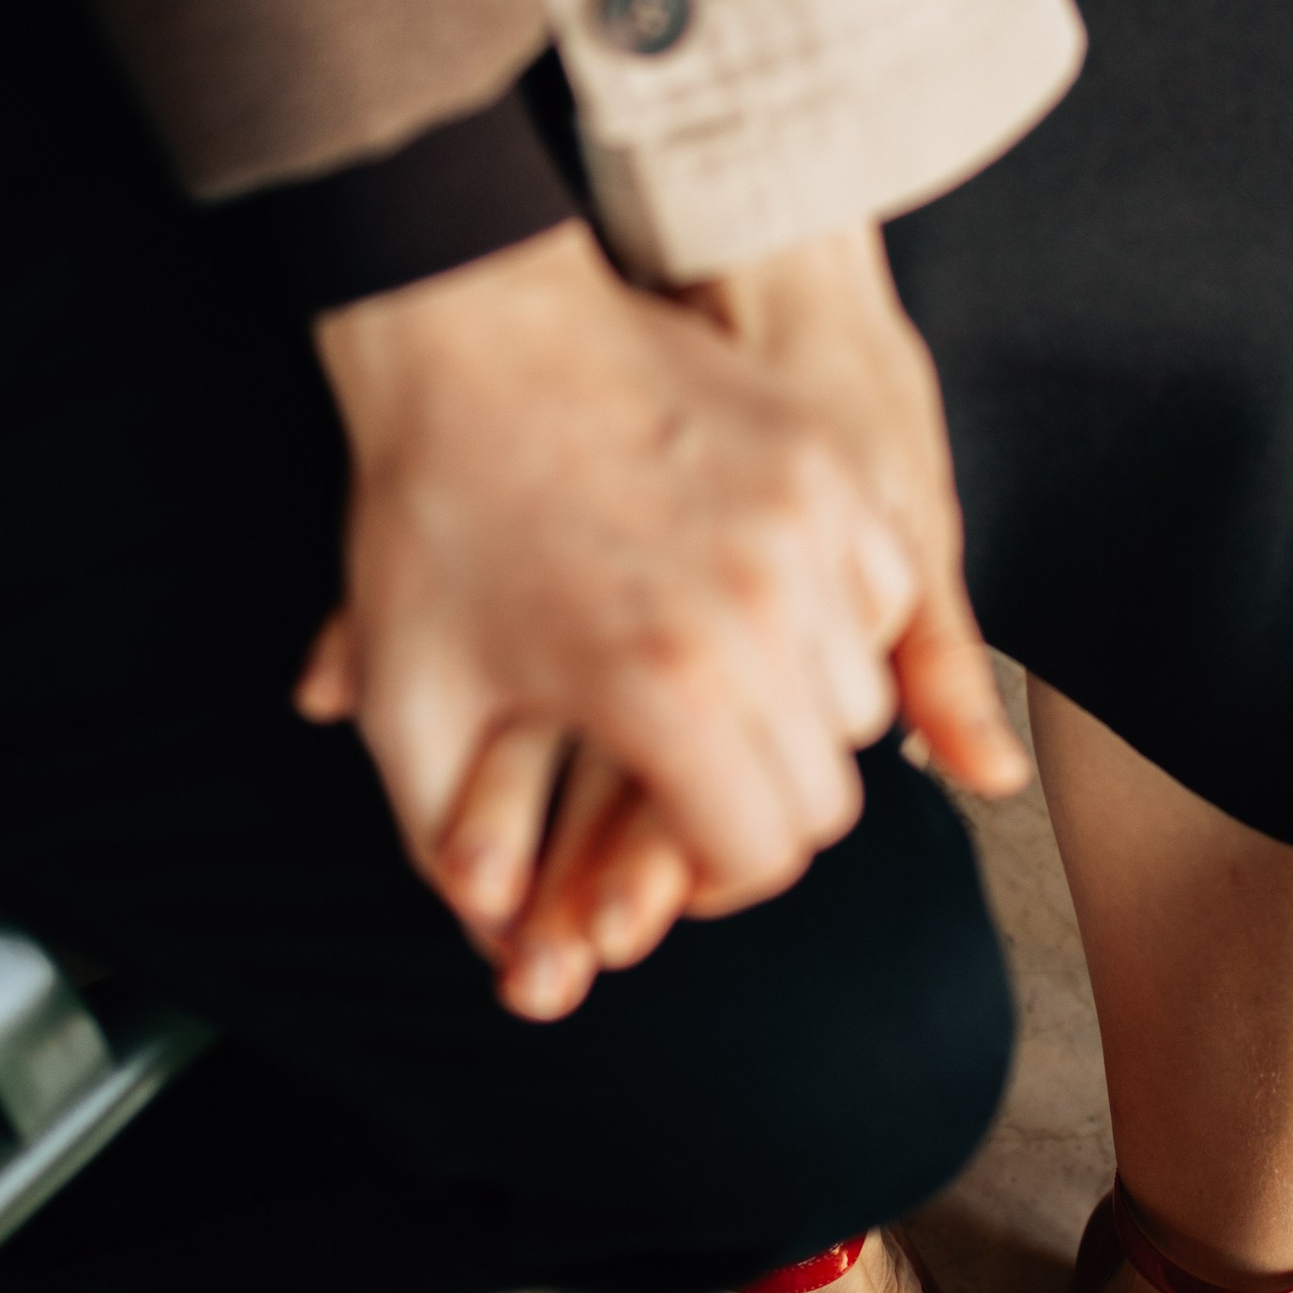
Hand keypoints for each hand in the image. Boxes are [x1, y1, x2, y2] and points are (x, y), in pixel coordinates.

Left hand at [485, 226, 1032, 1025]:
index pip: (760, 852)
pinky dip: (835, 625)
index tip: (678, 856)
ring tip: (724, 696)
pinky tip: (765, 614)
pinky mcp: (830, 471)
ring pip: (857, 699)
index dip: (714, 879)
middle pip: (823, 793)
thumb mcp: (413, 702)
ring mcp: (808, 533)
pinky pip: (879, 594)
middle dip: (759, 810)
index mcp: (662, 686)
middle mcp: (758, 615)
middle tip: (699, 788)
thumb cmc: (431, 520)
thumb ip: (452, 851)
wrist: (473, 331)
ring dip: (800, 722)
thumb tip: (504, 961)